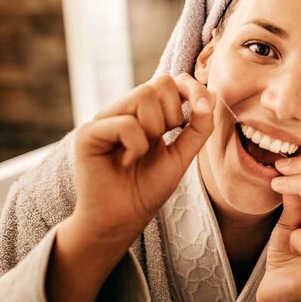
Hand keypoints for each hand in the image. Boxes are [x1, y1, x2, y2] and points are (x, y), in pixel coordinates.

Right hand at [71, 73, 214, 247]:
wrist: (122, 220)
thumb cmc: (148, 189)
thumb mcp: (181, 155)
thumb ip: (198, 127)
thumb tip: (212, 95)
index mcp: (145, 112)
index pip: (170, 81)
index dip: (191, 88)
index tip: (204, 109)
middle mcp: (123, 110)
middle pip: (159, 84)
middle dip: (172, 115)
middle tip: (160, 142)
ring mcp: (104, 119)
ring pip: (143, 96)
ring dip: (154, 129)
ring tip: (141, 153)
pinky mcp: (88, 133)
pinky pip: (125, 123)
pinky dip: (136, 146)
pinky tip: (126, 162)